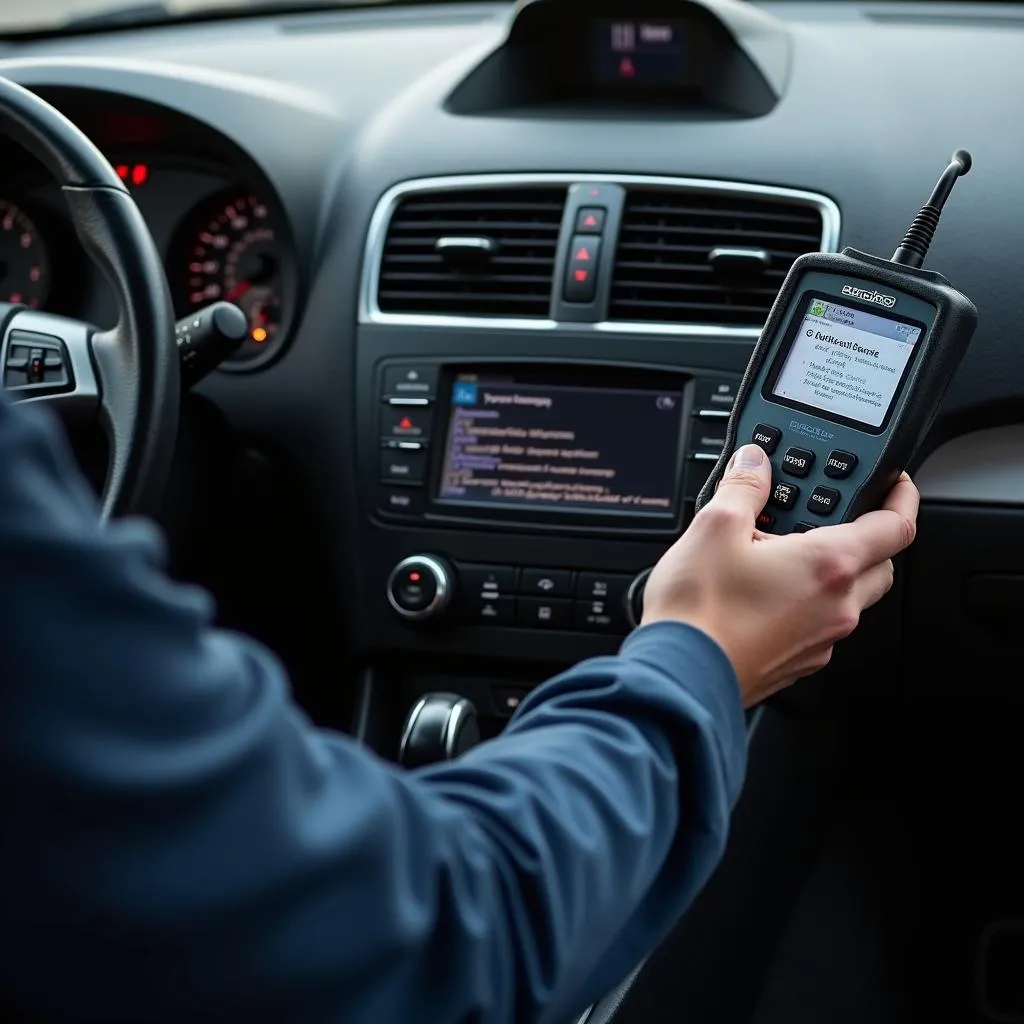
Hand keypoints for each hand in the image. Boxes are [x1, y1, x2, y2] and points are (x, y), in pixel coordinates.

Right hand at [641, 444, 918, 705]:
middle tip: (836, 516)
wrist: (678, 675)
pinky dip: (811, 602)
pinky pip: (822, 625)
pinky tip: (769, 592)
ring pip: (853, 598)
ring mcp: (821, 641)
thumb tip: (754, 463)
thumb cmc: (699, 611)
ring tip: (789, 552)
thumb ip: (744, 486)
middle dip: (868, 535)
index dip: (901, 497)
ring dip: (837, 572)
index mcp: (830, 565)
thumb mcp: (715, 526)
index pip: (897, 525)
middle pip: (881, 563)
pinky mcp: (798, 663)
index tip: (894, 484)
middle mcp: (837, 607)